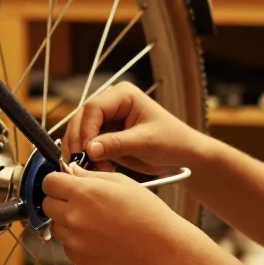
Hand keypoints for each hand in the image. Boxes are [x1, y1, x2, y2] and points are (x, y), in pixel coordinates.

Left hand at [42, 165, 185, 264]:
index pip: (49, 182)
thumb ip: (90, 175)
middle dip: (59, 199)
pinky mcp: (80, 259)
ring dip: (66, 221)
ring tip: (93, 220)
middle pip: (47, 204)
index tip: (64, 182)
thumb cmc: (147, 213)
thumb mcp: (121, 182)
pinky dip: (76, 240)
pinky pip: (67, 246)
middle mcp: (73, 217)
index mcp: (83, 193)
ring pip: (55, 226)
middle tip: (80, 201)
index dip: (56, 180)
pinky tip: (98, 236)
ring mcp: (75, 240)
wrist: (161, 248)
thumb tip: (71, 172)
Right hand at [62, 82, 200, 174]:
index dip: (86, 129)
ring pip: (80, 132)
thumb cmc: (172, 141)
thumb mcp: (146, 142)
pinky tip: (97, 169)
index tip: (87, 151)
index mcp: (122, 95)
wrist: (183, 155)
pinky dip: (87, 158)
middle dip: (80, 142)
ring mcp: (106, 119)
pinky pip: (87, 144)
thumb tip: (89, 149)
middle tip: (82, 164)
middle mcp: (111, 103)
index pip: (93, 107)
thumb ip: (117, 144)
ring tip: (94, 169)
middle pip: (81, 119)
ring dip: (82, 152)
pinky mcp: (105, 134)